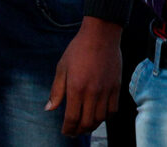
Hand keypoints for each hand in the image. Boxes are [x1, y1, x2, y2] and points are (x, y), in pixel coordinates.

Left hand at [46, 17, 122, 135]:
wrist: (101, 35)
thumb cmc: (79, 49)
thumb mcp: (62, 67)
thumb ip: (56, 91)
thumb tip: (49, 109)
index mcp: (76, 88)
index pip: (72, 118)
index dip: (68, 129)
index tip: (65, 131)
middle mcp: (92, 92)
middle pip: (87, 122)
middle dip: (79, 131)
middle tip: (74, 131)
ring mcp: (106, 90)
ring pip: (100, 119)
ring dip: (92, 125)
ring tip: (86, 125)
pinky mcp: (116, 86)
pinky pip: (113, 109)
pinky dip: (106, 116)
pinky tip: (99, 114)